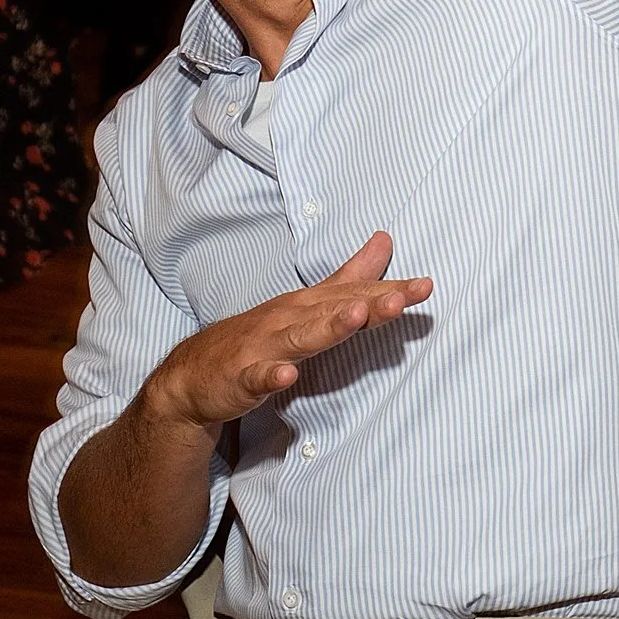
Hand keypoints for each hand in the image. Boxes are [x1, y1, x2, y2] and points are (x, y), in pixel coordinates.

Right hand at [141, 233, 433, 430]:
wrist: (193, 375)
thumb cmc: (259, 337)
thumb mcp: (310, 305)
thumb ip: (350, 277)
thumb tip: (385, 241)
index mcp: (309, 306)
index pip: (356, 294)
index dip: (391, 291)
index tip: (426, 286)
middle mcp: (289, 320)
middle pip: (334, 310)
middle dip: (369, 303)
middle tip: (401, 297)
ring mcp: (264, 347)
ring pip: (300, 337)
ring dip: (328, 327)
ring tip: (356, 317)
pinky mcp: (241, 377)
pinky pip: (257, 377)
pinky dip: (271, 376)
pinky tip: (286, 377)